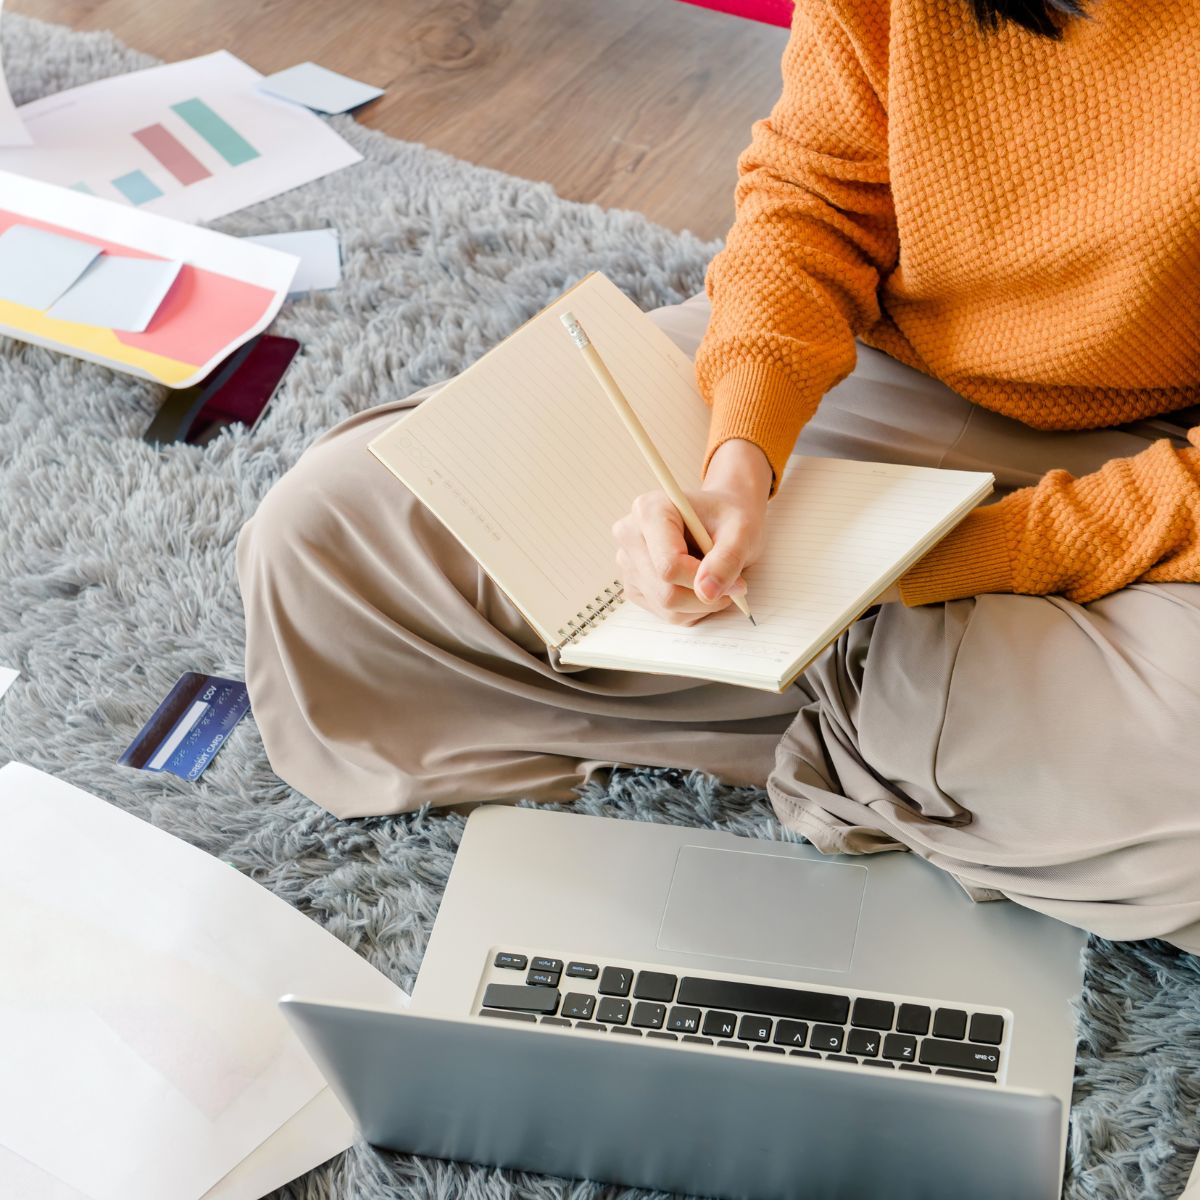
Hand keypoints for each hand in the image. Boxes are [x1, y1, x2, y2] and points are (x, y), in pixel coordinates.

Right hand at [613, 439, 771, 625]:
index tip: (735, 582)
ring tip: (717, 579)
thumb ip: (727, 559)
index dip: (704, 580)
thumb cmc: (729, 517)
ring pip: (665, 606)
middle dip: (705, 596)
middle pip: (665, 591)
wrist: (721, 516)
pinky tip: (701, 585)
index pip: (669, 565)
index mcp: (649, 510)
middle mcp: (630, 535)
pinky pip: (665, 613)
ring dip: (701, 604)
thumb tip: (707, 592)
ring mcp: (628, 562)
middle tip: (733, 585)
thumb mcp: (741, 531)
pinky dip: (691, 609)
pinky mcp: (634, 585)